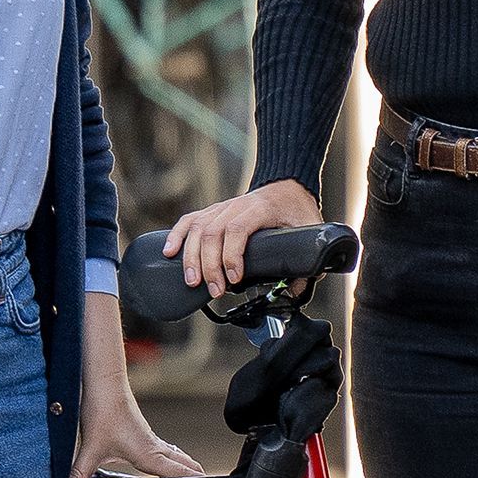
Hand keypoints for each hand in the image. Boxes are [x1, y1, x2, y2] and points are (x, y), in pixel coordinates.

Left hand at [70, 393, 202, 477]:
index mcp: (149, 454)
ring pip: (181, 458)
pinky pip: (170, 451)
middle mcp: (156, 447)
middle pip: (189, 467)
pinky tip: (169, 466)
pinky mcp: (146, 436)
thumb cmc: (103, 411)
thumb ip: (79, 473)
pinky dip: (177, 462)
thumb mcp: (91, 449)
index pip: (181, 474)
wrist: (105, 385)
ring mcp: (153, 440)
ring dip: (190, 472)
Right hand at [168, 178, 322, 292]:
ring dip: (191, 257)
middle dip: (210, 266)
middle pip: (213, 233)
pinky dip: (177, 236)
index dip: (232, 255)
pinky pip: (190, 221)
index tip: (234, 278)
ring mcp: (221, 207)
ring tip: (192, 281)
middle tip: (215, 290)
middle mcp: (236, 206)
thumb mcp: (309, 229)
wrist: (287, 186)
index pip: (238, 230)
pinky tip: (169, 253)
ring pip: (198, 229)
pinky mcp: (213, 211)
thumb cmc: (296, 209)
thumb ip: (307, 258)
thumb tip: (297, 289)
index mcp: (260, 209)